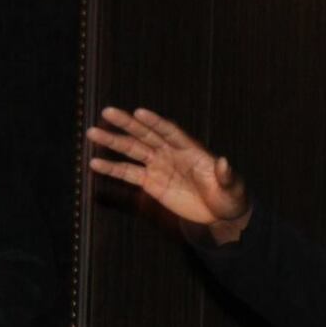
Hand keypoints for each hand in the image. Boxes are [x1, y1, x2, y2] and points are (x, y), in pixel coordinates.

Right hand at [87, 107, 252, 239]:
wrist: (220, 214)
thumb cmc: (230, 197)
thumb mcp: (232, 188)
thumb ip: (227, 175)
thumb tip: (224, 161)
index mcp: (191, 150)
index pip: (170, 132)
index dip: (155, 123)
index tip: (139, 112)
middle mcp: (171, 153)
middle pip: (146, 135)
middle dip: (127, 124)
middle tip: (108, 112)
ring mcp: (160, 166)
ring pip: (133, 150)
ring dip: (113, 142)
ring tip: (92, 133)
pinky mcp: (151, 183)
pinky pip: (128, 174)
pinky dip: (112, 169)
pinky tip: (95, 163)